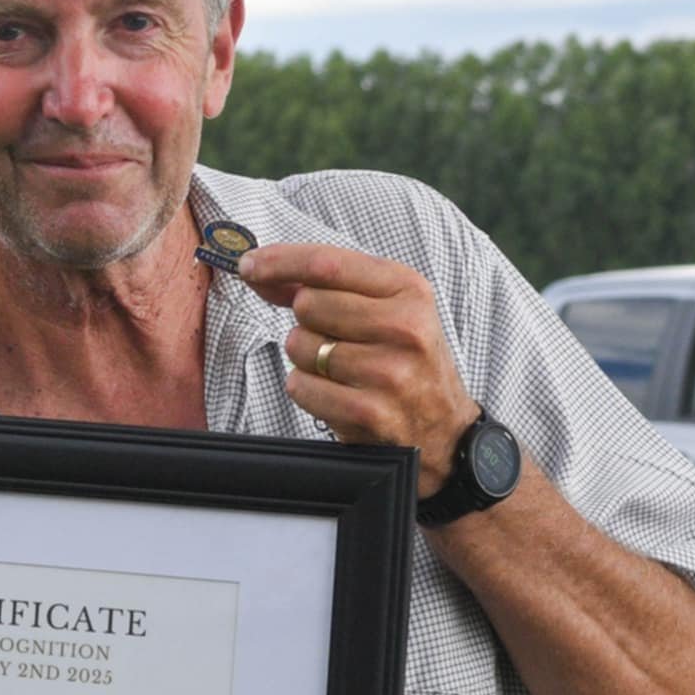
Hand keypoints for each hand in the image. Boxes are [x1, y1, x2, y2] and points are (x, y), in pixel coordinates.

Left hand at [238, 243, 475, 494]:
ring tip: (342, 371)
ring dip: (306, 359)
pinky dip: (307, 391)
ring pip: (299, 346)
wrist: (445, 433)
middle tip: (335, 340)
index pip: (327, 264)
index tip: (248, 265)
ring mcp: (388, 372)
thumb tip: (260, 270)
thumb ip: (328, 285)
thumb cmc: (407, 363)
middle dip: (306, 322)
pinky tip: (337, 395)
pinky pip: (299, 386)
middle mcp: (405, 327)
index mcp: (409, 291)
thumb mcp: (388, 311)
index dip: (279, 262)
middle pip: (308, 305)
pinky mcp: (369, 412)